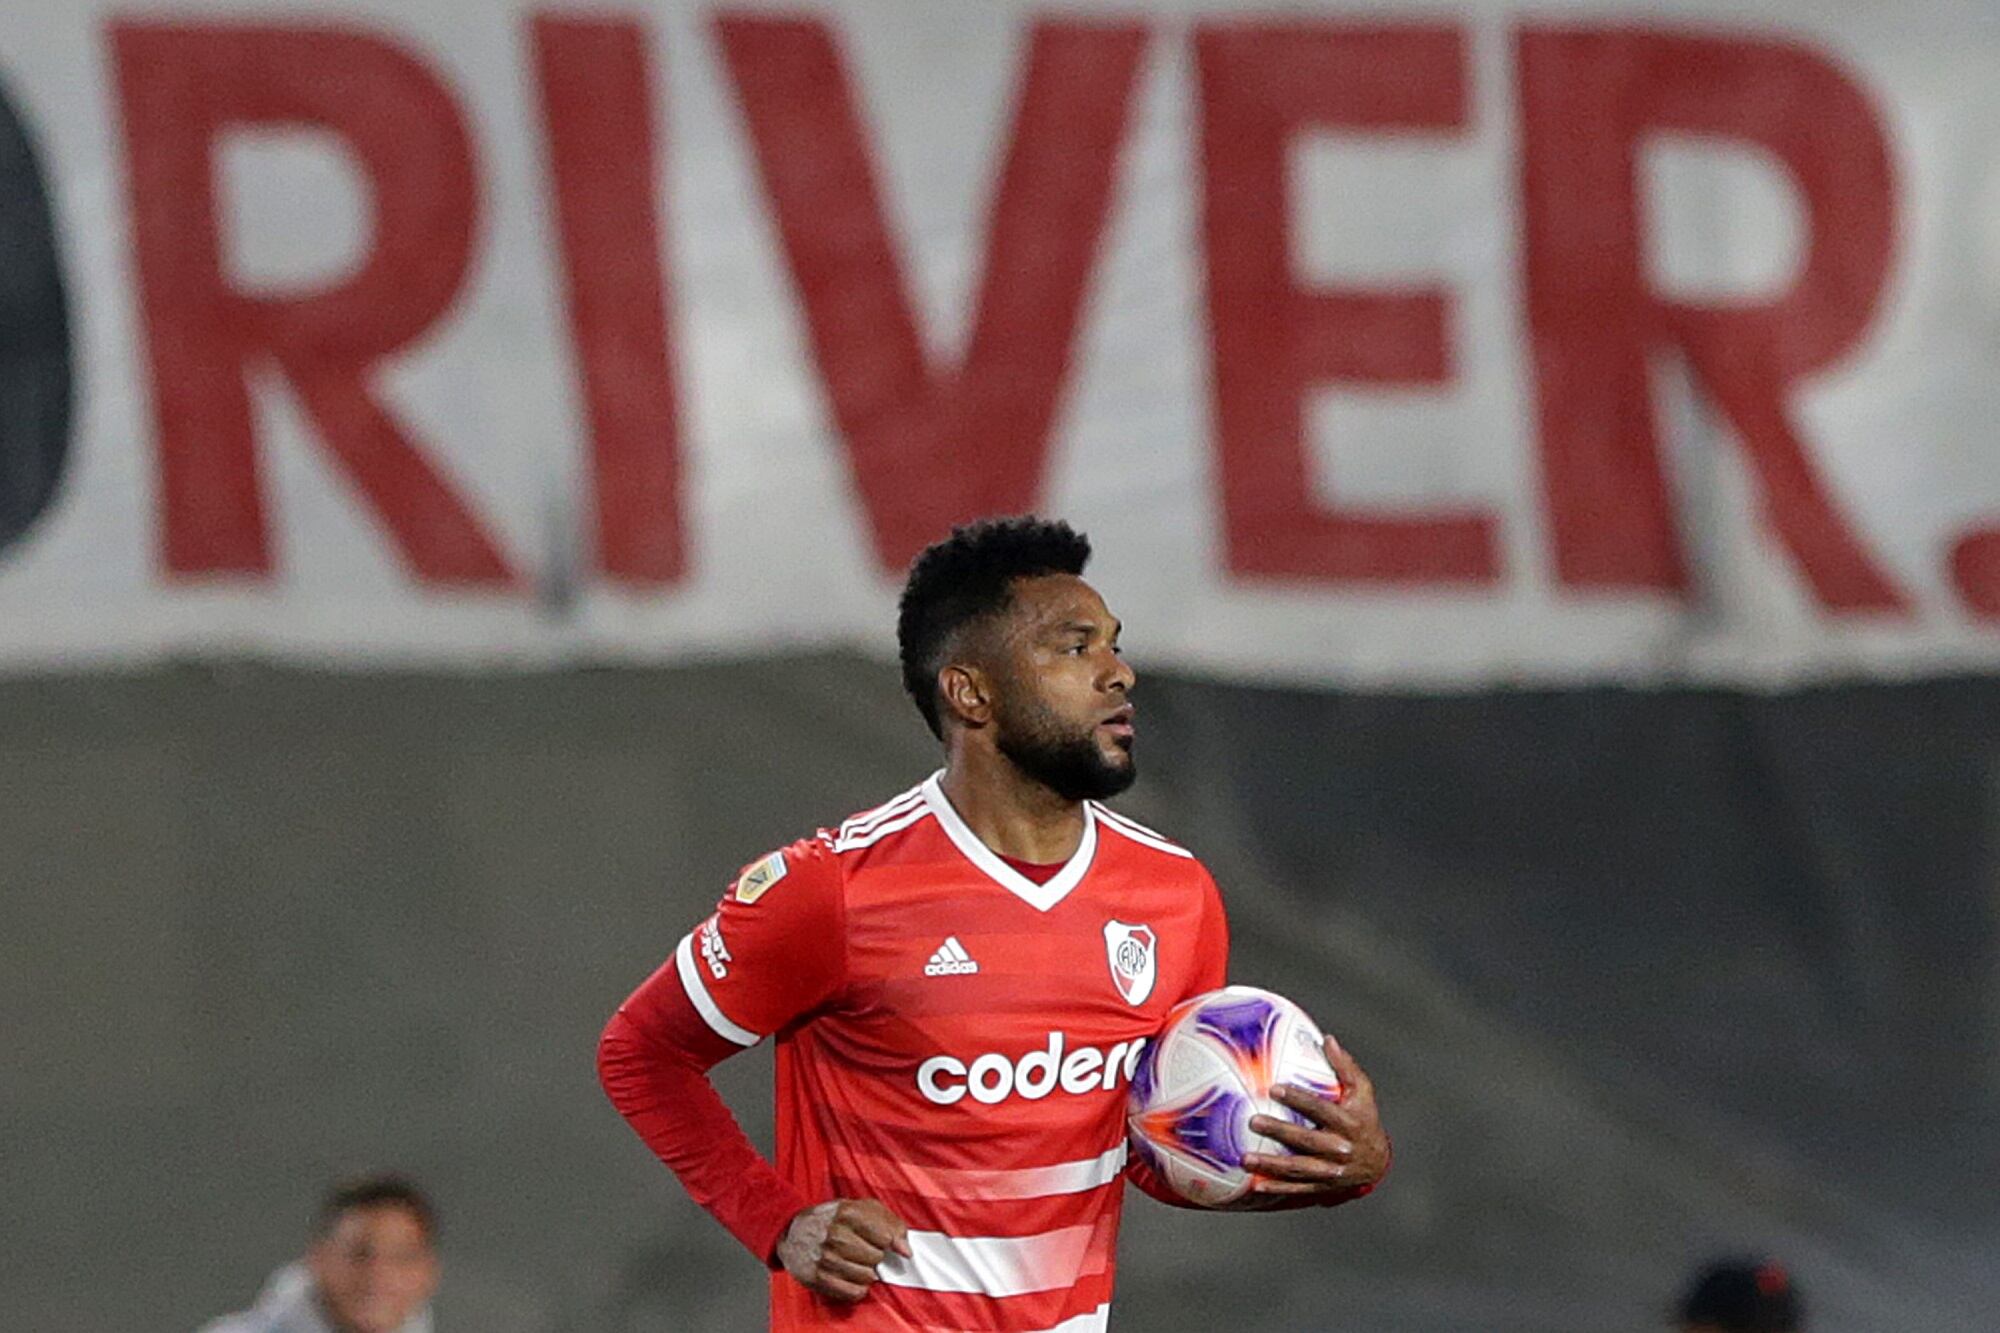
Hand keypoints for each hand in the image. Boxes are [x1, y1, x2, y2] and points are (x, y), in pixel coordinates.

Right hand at [776, 1198, 912, 1302]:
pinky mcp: (819, 1279)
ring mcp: (826, 1258)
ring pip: (867, 1276)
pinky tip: (848, 1274)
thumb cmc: (831, 1219)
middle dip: (873, 1254)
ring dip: (864, 1271)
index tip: (880, 1239)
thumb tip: (906, 1251)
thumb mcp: (861, 1208)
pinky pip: (855, 1292)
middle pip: (877, 1258)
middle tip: (860, 1248)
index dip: (886, 1240)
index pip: (885, 1237)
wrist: (792, 1232)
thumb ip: (890, 1224)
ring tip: (852, 1260)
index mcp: (847, 1212)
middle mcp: (835, 1235)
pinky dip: (856, 1286)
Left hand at [1243, 1037, 1388, 1199]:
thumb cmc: (1364, 1118)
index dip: (1298, 1099)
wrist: (1377, 1162)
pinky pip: (1297, 1189)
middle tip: (1253, 1122)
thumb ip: (1345, 1067)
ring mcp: (1331, 1172)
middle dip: (1279, 1132)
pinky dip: (1277, 1188)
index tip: (1274, 1088)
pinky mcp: (1322, 1187)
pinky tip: (1255, 1184)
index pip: (1321, 1109)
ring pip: (1298, 1169)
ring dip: (1271, 1165)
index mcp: (1348, 1124)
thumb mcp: (1363, 1092)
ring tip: (1245, 1159)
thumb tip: (1327, 1039)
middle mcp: (1339, 1149)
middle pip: (1306, 1141)